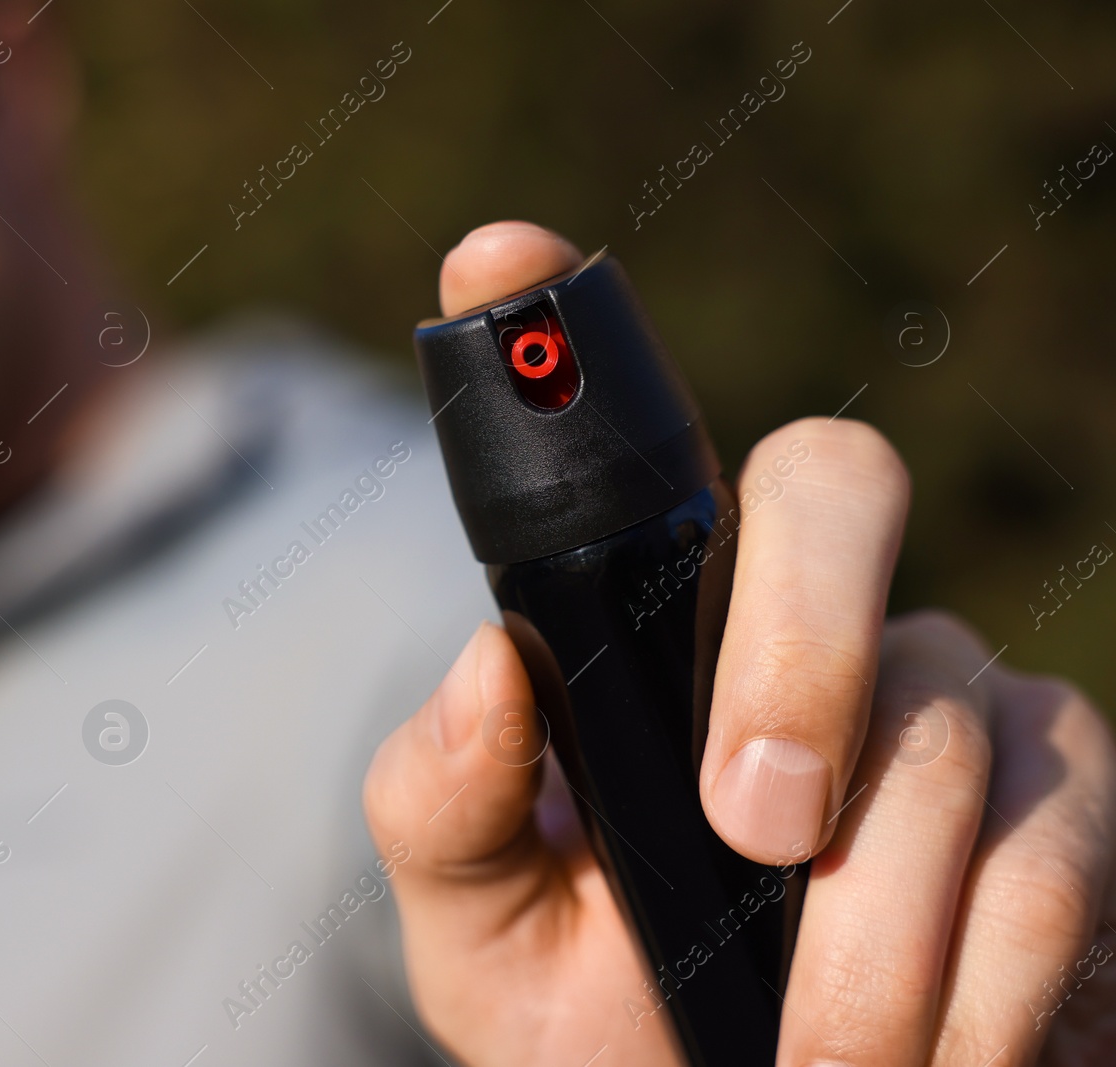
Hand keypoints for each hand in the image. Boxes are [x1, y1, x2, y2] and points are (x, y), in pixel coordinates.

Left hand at [364, 221, 1115, 1065]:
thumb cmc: (594, 1015)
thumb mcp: (479, 928)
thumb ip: (444, 803)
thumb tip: (488, 663)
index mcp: (655, 629)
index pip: (632, 442)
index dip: (557, 324)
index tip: (490, 254)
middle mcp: (811, 617)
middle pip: (835, 487)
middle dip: (798, 662)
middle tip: (749, 832)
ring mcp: (954, 696)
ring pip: (946, 725)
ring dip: (872, 935)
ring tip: (815, 1055)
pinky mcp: (1069, 804)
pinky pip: (1057, 853)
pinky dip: (983, 990)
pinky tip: (931, 1057)